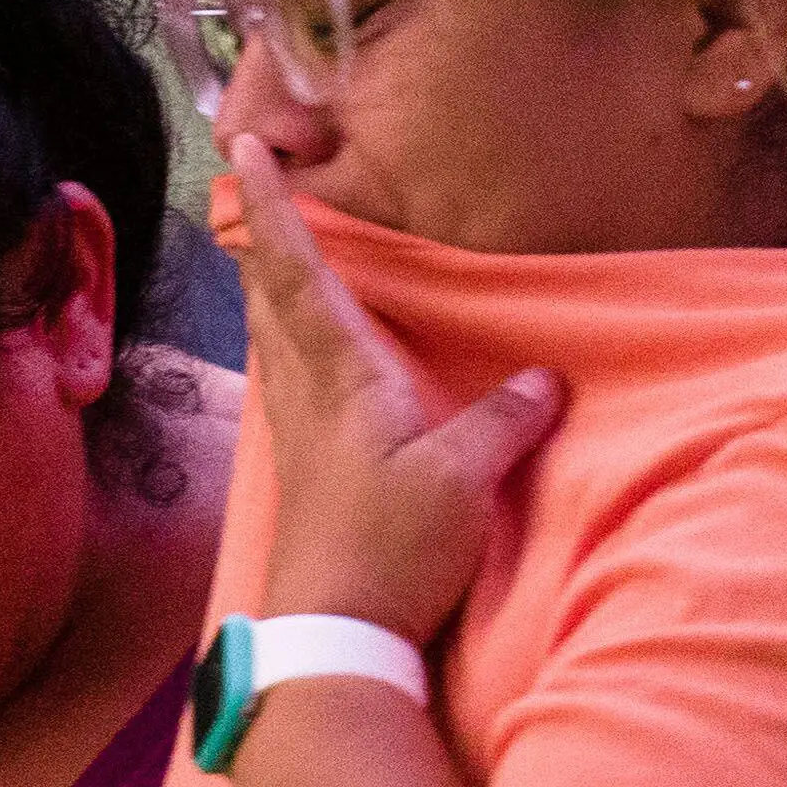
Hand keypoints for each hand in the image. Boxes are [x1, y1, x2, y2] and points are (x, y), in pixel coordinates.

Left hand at [227, 136, 563, 641]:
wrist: (333, 638)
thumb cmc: (390, 550)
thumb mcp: (463, 480)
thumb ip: (503, 421)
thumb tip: (541, 378)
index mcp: (341, 377)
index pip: (296, 273)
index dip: (272, 209)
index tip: (245, 149)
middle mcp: (308, 398)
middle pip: (271, 299)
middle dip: (262, 240)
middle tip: (251, 190)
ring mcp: (301, 439)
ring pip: (276, 341)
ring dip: (270, 291)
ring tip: (271, 259)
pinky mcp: (309, 476)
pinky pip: (293, 385)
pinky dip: (290, 347)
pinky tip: (300, 363)